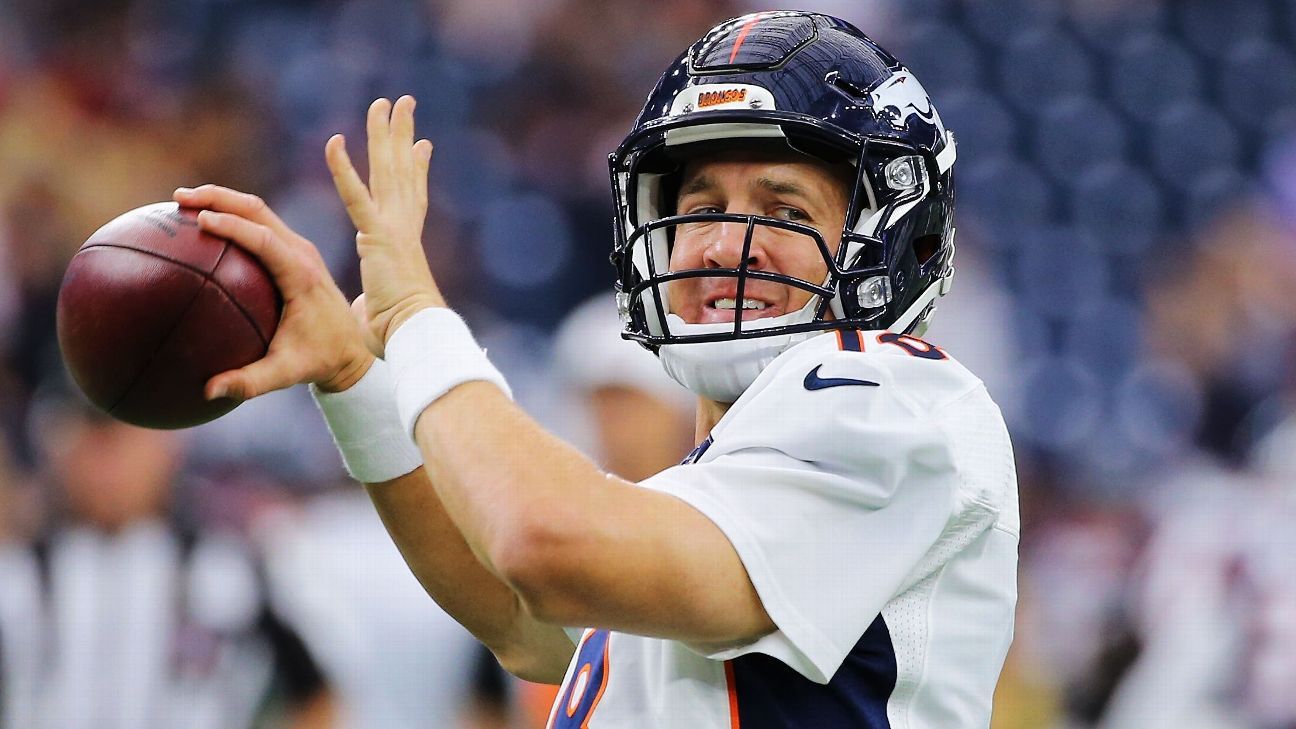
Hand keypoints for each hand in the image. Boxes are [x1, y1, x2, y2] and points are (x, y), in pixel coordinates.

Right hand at [173, 185, 375, 399]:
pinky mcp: (295, 252)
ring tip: (181, 202)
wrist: (354, 349)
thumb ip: (250, 382)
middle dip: (218, 198)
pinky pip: (260, 226)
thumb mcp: (287, 373)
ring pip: (259, 211)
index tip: (200, 220)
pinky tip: (200, 226)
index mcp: (302, 275)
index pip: (265, 239)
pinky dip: (232, 218)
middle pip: (258, 210)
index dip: (233, 226)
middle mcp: (302, 254)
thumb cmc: (320, 359)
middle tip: (179, 199)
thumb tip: (208, 390)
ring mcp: (299, 249)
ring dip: (223, 201)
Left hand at [325, 95, 442, 355]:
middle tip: (403, 104)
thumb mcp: (382, 312)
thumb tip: (366, 315)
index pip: (412, 197)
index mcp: (406, 243)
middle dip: (402, 136)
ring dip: (385, 134)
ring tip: (385, 102)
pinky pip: (355, 196)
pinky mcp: (378, 237)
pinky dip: (344, 169)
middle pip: (403, 171)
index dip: (416, 169)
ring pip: (387, 170)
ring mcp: (394, 228)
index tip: (422, 145)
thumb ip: (372, 305)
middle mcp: (405, 227)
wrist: (417, 335)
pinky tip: (336, 142)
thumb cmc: (401, 336)